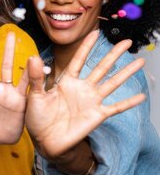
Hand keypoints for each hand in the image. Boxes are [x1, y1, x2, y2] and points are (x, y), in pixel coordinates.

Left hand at [25, 30, 145, 159]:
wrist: (45, 141)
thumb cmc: (37, 118)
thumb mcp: (34, 95)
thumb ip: (36, 77)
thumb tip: (33, 57)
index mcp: (66, 81)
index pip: (79, 60)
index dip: (87, 47)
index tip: (95, 33)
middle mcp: (82, 88)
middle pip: (101, 68)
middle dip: (113, 54)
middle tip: (126, 42)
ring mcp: (91, 101)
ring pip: (112, 83)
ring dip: (126, 73)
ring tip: (139, 61)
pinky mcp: (97, 115)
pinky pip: (116, 107)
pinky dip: (128, 103)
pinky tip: (141, 97)